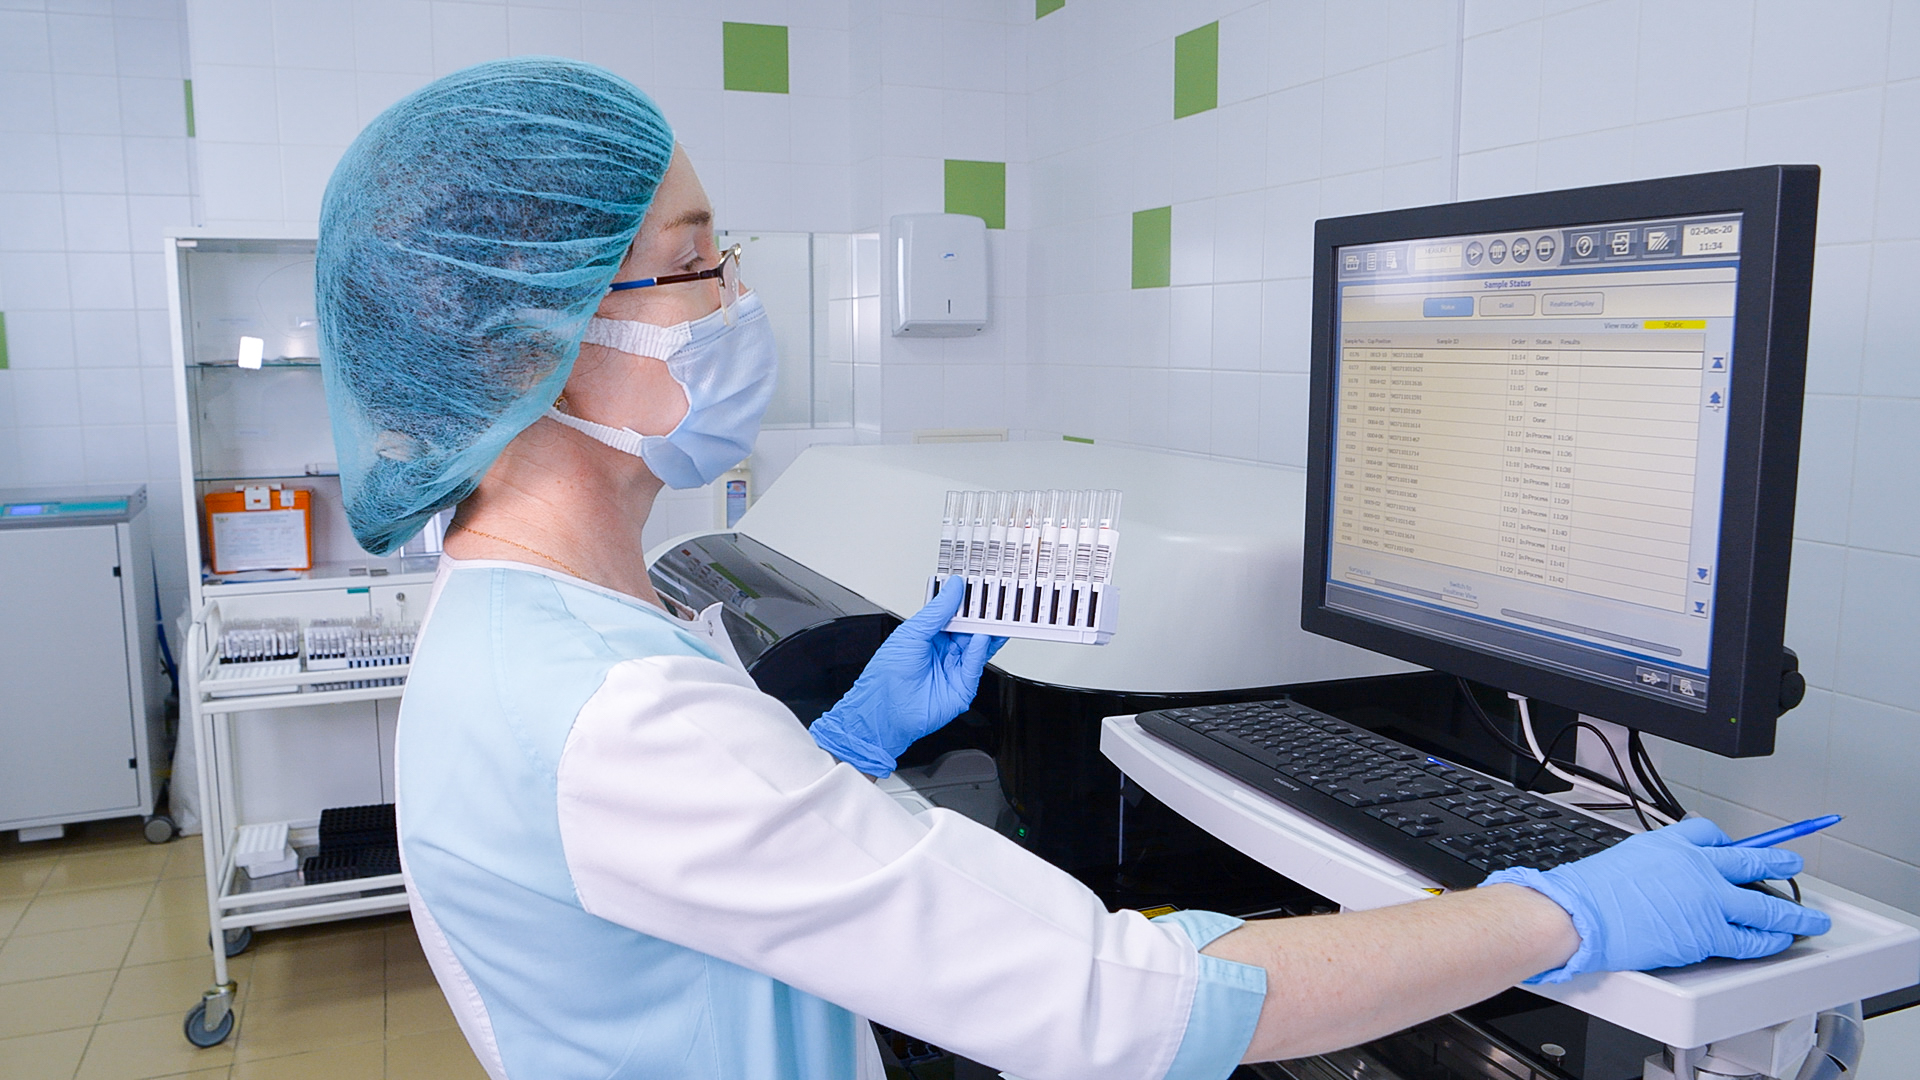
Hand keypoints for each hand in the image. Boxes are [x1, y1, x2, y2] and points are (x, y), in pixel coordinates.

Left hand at [808, 576, 1007, 776]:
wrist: (884, 710)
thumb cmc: (886, 674)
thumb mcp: (912, 632)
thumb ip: (937, 611)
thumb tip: (952, 588)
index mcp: (929, 636)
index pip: (953, 614)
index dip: (964, 602)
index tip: (976, 588)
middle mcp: (943, 651)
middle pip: (969, 629)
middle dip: (981, 615)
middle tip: (992, 599)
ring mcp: (954, 669)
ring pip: (977, 646)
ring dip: (987, 631)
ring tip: (995, 616)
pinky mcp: (962, 687)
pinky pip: (976, 665)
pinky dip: (981, 650)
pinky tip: (981, 637)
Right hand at [1483, 817, 1831, 982]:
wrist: (1582, 914)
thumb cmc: (1589, 892)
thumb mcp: (1622, 858)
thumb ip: (1648, 864)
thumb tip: (1651, 876)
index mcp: (1671, 845)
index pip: (1710, 833)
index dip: (1728, 840)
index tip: (1737, 844)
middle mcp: (1696, 868)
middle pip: (1751, 860)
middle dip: (1778, 861)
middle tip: (1793, 862)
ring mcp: (1707, 901)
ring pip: (1764, 904)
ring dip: (1793, 911)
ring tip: (1809, 916)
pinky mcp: (1709, 933)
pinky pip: (1750, 938)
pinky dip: (1770, 940)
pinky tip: (1781, 940)